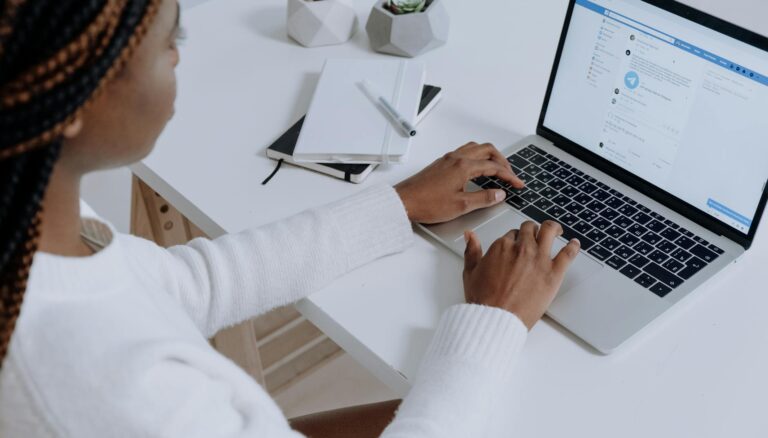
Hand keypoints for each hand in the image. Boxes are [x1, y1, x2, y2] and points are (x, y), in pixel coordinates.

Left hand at [395, 142, 523, 223]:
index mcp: (464, 166)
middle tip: (509, 174)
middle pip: (487, 150)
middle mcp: (456, 158)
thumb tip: (499, 194)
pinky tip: (475, 170)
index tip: (518, 184)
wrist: (403, 201)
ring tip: (496, 169)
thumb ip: (483, 198)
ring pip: (475, 148)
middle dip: (502, 161)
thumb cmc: (427, 204)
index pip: (494, 167)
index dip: (509, 176)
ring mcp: (447, 159)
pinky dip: (476, 157)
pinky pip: (464, 152)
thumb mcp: (461, 206)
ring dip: (489, 156)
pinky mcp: (441, 163)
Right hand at [462, 220, 580, 329]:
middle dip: (532, 231)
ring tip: (556, 230)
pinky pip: (568, 253)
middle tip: (535, 234)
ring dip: (553, 228)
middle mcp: (521, 248)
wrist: (496, 318)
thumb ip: (471, 251)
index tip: (517, 244)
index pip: (512, 234)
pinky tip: (575, 244)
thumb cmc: (484, 300)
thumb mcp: (470, 272)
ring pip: (549, 232)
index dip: (515, 238)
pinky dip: (573, 246)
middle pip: (530, 229)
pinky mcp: (553, 273)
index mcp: (501, 247)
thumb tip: (470, 236)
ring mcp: (539, 259)